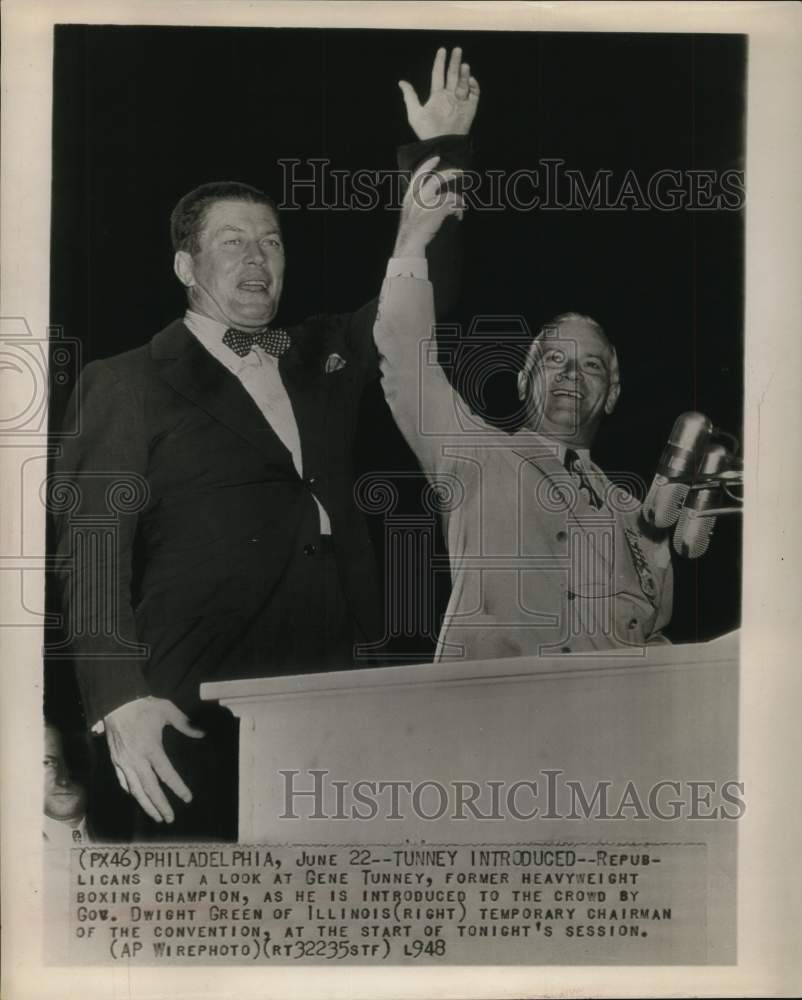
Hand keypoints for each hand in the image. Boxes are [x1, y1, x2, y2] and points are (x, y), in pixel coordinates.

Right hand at [103, 697, 204, 822]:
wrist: (116, 702)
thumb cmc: (144, 706)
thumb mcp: (167, 710)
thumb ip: (185, 724)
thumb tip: (202, 733)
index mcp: (150, 748)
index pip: (166, 774)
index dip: (178, 787)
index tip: (188, 798)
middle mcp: (136, 759)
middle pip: (150, 788)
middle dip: (160, 805)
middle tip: (170, 818)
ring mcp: (124, 761)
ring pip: (135, 789)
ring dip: (146, 804)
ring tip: (157, 817)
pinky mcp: (115, 760)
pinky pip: (123, 781)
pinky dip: (131, 791)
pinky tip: (137, 798)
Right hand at [393, 155, 465, 257]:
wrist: (410, 243)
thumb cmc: (411, 231)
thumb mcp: (410, 213)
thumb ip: (417, 202)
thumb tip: (434, 197)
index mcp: (409, 196)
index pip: (418, 175)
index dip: (428, 165)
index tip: (437, 158)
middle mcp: (418, 197)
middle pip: (437, 179)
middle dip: (450, 174)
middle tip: (460, 172)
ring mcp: (427, 204)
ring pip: (449, 195)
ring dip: (458, 201)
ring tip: (462, 206)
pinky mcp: (437, 211)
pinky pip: (453, 206)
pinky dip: (458, 210)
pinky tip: (459, 215)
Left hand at [399, 46, 479, 139]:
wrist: (442, 144)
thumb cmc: (427, 131)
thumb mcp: (415, 113)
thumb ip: (410, 96)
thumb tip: (401, 82)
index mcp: (437, 96)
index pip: (438, 74)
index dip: (440, 62)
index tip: (442, 50)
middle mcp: (449, 97)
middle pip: (452, 75)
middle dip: (455, 62)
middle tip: (457, 50)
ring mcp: (460, 102)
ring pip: (463, 82)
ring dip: (464, 73)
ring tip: (463, 64)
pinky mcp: (470, 108)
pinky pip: (475, 94)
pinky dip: (474, 86)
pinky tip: (470, 80)